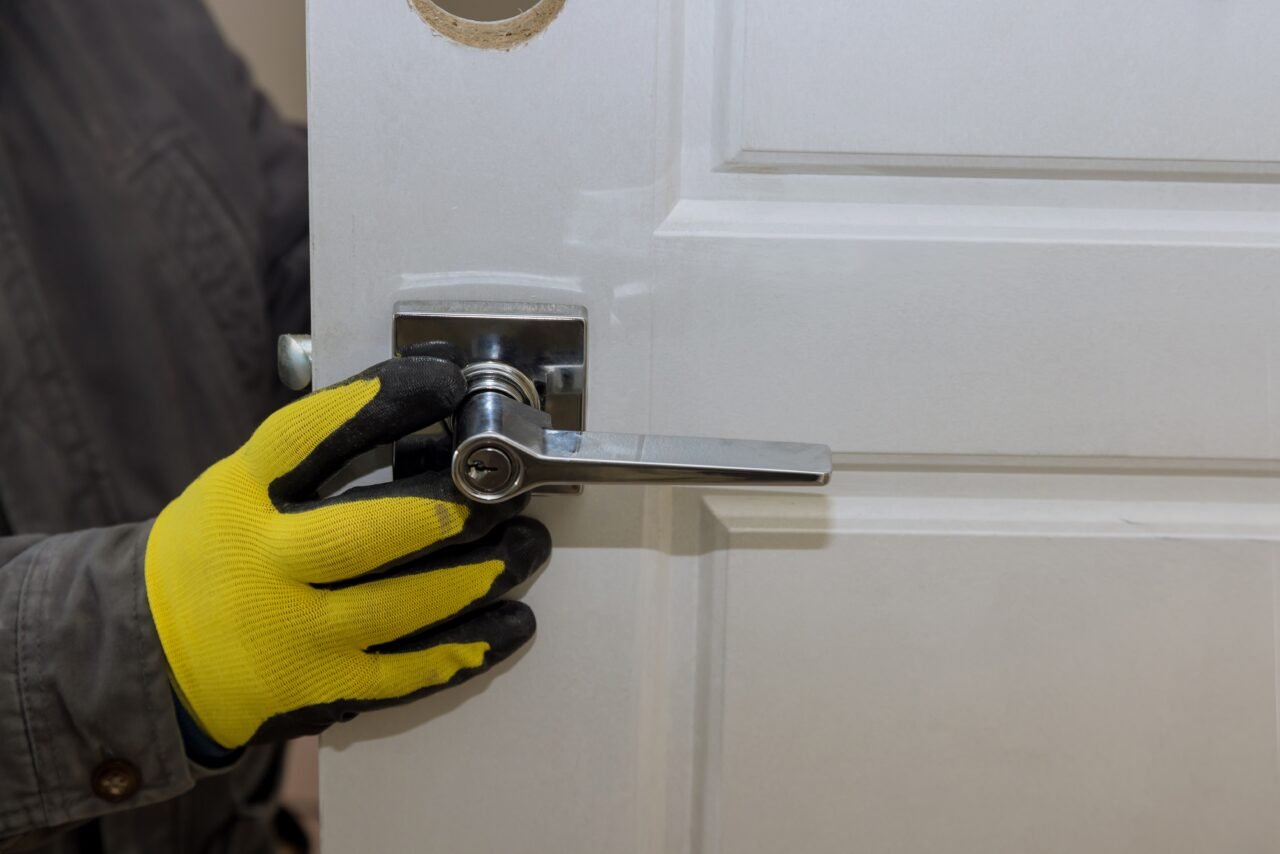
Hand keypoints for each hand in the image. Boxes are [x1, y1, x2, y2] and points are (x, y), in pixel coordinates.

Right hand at [144, 350, 549, 750]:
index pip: (313, 435)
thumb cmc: (217, 554)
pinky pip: (409, 672)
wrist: (149, 657)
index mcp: (239, 497)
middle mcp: (263, 565)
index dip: (386, 401)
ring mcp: (293, 635)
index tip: (448, 383)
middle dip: (452, 507)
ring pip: (405, 604)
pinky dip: (472, 647)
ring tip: (530, 545)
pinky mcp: (321, 692)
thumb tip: (419, 407)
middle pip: (370, 530)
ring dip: (482, 573)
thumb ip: (313, 455)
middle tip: (506, 490)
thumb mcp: (236, 487)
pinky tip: (515, 621)